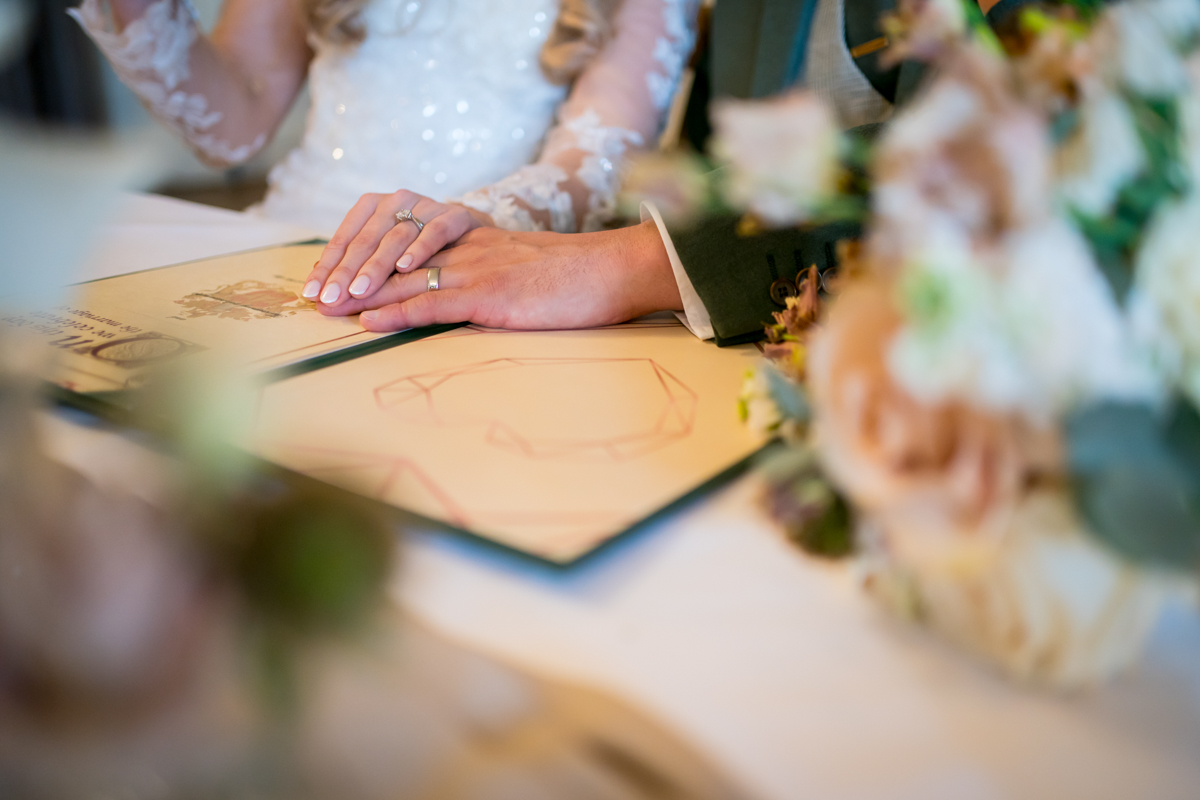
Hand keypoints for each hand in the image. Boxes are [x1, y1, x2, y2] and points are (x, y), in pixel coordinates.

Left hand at [302, 190, 493, 305]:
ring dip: (377, 265)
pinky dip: (419, 249)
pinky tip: (405, 268)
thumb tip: (319, 286)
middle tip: (333, 299)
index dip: (327, 268)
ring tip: (361, 290)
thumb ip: (360, 264)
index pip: (344, 239)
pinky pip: (434, 231)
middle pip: (365, 238)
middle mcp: (397, 201)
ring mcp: (427, 205)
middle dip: (346, 272)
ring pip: (395, 236)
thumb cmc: (426, 251)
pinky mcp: (455, 215)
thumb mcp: (390, 253)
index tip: (313, 295)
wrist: (480, 239)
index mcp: (373, 206)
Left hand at [315, 220, 682, 330]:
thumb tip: (454, 290)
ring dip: (360, 294)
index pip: (401, 235)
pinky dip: (396, 314)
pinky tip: (368, 323)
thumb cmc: (572, 276)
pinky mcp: (490, 295)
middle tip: (313, 293)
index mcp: (470, 236)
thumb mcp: (519, 264)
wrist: (610, 272)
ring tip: (326, 309)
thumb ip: (484, 269)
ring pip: (404, 277)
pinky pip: (433, 303)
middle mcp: (465, 246)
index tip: (332, 271)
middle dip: (348, 271)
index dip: (361, 251)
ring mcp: (476, 268)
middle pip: (391, 252)